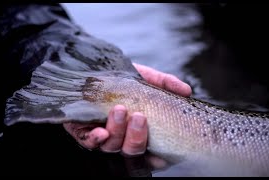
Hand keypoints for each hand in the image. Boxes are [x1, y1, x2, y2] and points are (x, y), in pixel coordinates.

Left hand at [63, 63, 190, 156]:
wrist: (96, 67)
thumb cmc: (124, 76)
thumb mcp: (147, 77)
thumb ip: (165, 83)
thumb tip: (186, 91)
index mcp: (139, 131)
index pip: (151, 154)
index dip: (157, 158)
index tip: (162, 152)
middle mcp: (122, 138)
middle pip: (132, 151)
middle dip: (137, 138)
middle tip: (139, 116)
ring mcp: (103, 136)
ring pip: (112, 147)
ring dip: (118, 132)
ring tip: (120, 110)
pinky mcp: (82, 130)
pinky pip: (87, 142)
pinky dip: (95, 140)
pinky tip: (101, 132)